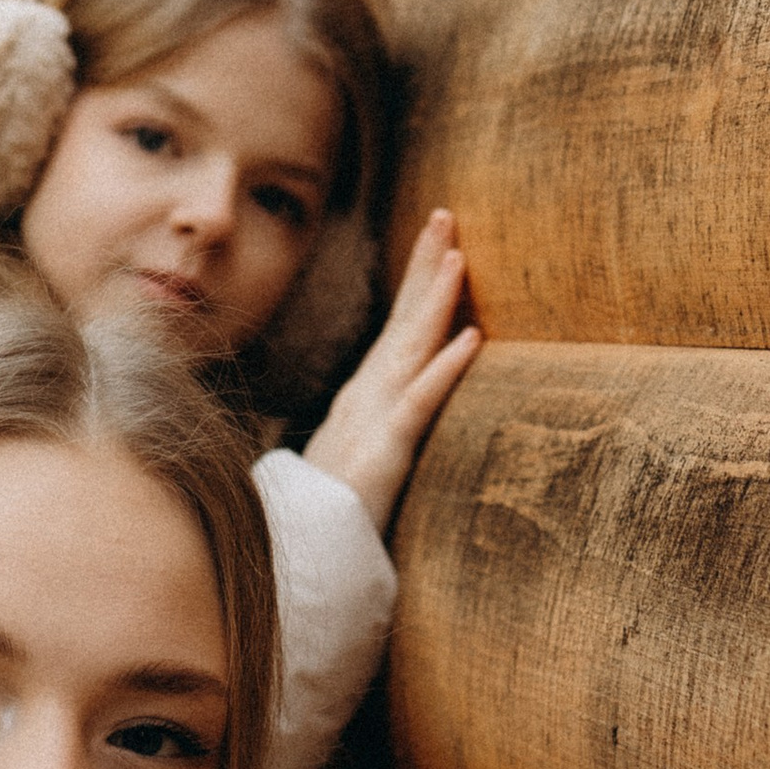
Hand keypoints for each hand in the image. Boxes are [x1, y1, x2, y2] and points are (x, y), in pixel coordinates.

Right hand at [303, 210, 479, 529]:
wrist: (297, 554)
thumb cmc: (330, 510)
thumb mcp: (360, 457)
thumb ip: (379, 427)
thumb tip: (396, 409)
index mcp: (367, 394)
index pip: (398, 326)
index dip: (418, 280)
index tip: (439, 237)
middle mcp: (369, 396)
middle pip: (403, 320)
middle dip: (424, 266)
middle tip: (445, 214)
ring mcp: (375, 420)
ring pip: (411, 349)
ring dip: (435, 301)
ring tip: (459, 256)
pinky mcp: (386, 452)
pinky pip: (421, 403)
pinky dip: (445, 367)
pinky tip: (471, 338)